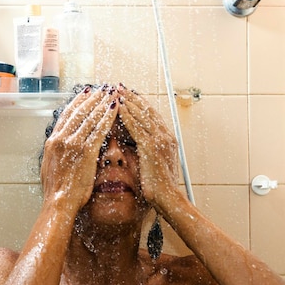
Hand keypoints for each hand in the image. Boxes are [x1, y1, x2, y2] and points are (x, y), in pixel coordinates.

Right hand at [41, 86, 118, 211]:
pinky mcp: (85, 152)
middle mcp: (61, 138)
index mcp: (53, 141)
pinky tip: (115, 109)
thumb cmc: (56, 191)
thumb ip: (56, 154)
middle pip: (79, 111)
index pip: (67, 115)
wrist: (58, 203)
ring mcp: (73, 144)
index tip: (87, 93)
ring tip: (112, 93)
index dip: (78, 102)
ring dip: (102, 103)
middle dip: (92, 98)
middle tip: (102, 87)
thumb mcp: (50, 167)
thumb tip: (58, 148)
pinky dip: (108, 117)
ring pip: (90, 117)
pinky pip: (99, 130)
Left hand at [117, 87, 179, 214]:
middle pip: (147, 110)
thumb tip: (134, 144)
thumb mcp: (153, 163)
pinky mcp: (151, 148)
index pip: (151, 115)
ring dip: (128, 101)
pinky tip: (119, 107)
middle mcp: (165, 136)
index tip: (127, 93)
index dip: (139, 103)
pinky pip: (137, 128)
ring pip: (142, 115)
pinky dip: (128, 116)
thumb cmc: (158, 186)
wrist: (168, 198)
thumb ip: (145, 150)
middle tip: (119, 86)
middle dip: (132, 97)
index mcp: (166, 139)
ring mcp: (160, 141)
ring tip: (116, 91)